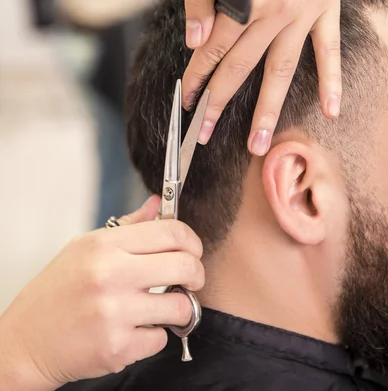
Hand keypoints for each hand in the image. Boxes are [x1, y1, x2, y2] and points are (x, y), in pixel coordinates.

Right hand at [0, 196, 203, 389]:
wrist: (26, 340)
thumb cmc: (57, 290)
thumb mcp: (86, 247)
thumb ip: (128, 226)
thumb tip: (157, 203)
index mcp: (104, 245)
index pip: (171, 231)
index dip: (192, 240)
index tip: (193, 250)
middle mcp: (110, 275)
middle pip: (184, 266)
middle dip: (196, 274)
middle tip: (190, 279)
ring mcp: (115, 313)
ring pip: (181, 306)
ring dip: (179, 308)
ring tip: (161, 307)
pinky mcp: (117, 348)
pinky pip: (161, 339)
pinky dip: (154, 335)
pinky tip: (135, 329)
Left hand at [182, 0, 340, 155]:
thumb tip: (197, 43)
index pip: (215, 49)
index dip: (197, 75)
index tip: (185, 99)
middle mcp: (278, 10)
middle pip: (243, 67)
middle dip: (220, 102)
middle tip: (204, 135)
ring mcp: (306, 9)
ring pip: (283, 70)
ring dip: (269, 109)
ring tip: (259, 145)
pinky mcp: (326, 3)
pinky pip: (329, 49)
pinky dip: (331, 81)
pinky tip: (330, 111)